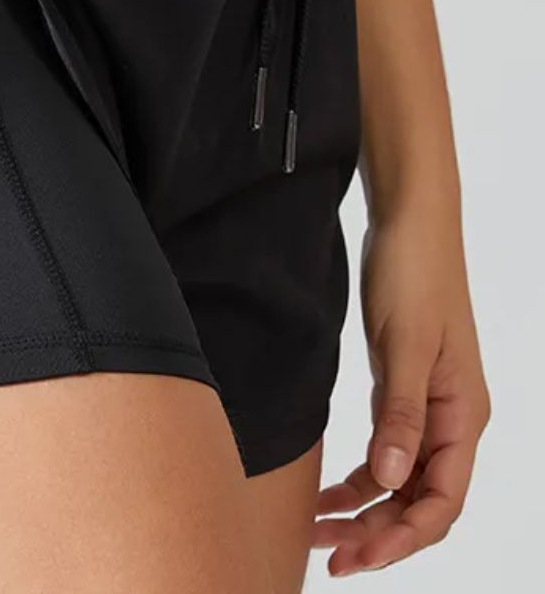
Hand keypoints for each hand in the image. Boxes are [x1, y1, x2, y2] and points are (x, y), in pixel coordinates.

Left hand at [313, 205, 489, 576]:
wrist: (409, 225)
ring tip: (320, 531)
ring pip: (401, 479)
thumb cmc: (413, 275)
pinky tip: (330, 490)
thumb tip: (387, 480)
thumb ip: (398, 413)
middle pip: (420, 500)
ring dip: (366, 510)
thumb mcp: (402, 344)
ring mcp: (427, 405)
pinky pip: (387, 449)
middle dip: (379, 534)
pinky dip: (361, 475)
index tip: (356, 557)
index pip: (440, 501)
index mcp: (462, 415)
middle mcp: (450, 419)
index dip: (401, 538)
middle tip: (330, 556)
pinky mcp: (402, 388)